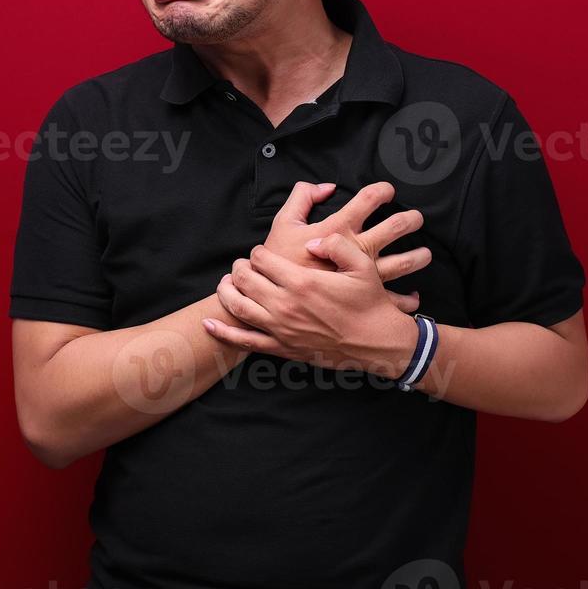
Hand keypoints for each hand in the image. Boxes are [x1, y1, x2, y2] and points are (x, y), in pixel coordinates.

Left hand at [205, 231, 420, 379]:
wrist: (378, 343)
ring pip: (238, 307)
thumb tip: (311, 240)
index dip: (258, 252)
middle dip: (239, 268)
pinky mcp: (282, 349)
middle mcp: (285, 305)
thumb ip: (335, 244)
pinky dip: (224, 333)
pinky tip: (209, 325)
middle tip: (243, 265)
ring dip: (227, 292)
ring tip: (226, 284)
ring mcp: (281, 329)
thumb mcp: (361, 264)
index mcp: (301, 282)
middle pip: (244, 279)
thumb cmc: (370, 303)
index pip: (261, 258)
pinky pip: (245, 341)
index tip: (263, 253)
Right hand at [262, 181, 430, 312]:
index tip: (388, 191)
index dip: (382, 190)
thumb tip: (324, 187)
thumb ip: (301, 197)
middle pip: (396, 227)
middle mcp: (357, 248)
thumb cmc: (279, 262)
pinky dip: (407, 299)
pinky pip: (394, 299)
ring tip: (426, 254)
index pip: (369, 199)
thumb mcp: (283, 223)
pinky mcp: (364, 297)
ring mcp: (364, 274)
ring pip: (404, 262)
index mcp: (340, 227)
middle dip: (411, 220)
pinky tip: (413, 297)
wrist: (274, 299)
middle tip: (417, 219)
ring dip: (419, 257)